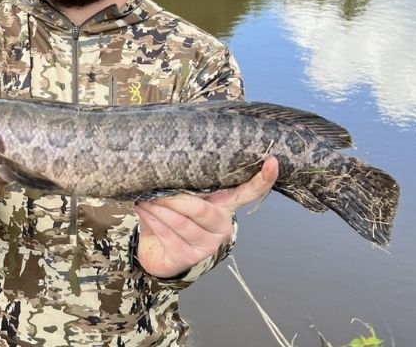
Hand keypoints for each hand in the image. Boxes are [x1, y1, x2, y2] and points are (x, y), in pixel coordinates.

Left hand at [133, 157, 277, 278]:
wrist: (159, 252)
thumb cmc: (173, 216)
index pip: (249, 193)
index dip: (262, 179)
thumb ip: (184, 183)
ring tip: (144, 198)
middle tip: (154, 187)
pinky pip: (169, 235)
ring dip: (159, 208)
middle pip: (201, 209)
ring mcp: (208, 244)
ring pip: (181, 222)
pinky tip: (143, 209)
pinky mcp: (190, 257)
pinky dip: (153, 220)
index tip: (272, 161)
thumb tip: (166, 157)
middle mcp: (222, 225)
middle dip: (174, 198)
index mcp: (224, 205)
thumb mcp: (182, 198)